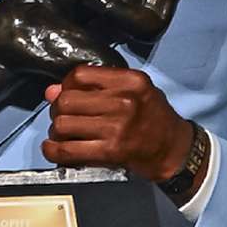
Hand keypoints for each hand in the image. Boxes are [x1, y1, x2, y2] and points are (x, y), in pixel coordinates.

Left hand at [42, 66, 196, 184]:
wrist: (175, 149)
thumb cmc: (154, 117)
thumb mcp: (135, 90)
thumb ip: (96, 86)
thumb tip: (51, 90)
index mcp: (130, 80)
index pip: (80, 75)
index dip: (66, 85)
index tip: (66, 94)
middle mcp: (124, 101)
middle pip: (67, 100)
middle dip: (57, 109)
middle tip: (62, 116)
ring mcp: (117, 127)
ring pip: (63, 124)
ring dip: (56, 130)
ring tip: (62, 134)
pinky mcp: (111, 151)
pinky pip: (68, 150)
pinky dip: (53, 151)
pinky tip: (53, 149)